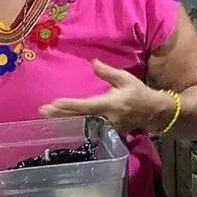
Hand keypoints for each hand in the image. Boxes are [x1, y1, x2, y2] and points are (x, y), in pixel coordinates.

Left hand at [40, 59, 173, 134]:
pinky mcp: (107, 133)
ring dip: (64, 120)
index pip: (87, 105)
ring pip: (82, 125)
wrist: (154, 113)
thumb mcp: (125, 79)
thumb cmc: (138, 93)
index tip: (55, 103)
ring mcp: (107, 128)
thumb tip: (93, 63)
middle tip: (42, 111)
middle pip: (79, 118)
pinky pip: (88, 129)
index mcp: (111, 104)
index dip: (70, 105)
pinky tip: (62, 123)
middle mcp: (107, 118)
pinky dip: (74, 126)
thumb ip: (108, 72)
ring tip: (48, 116)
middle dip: (61, 115)